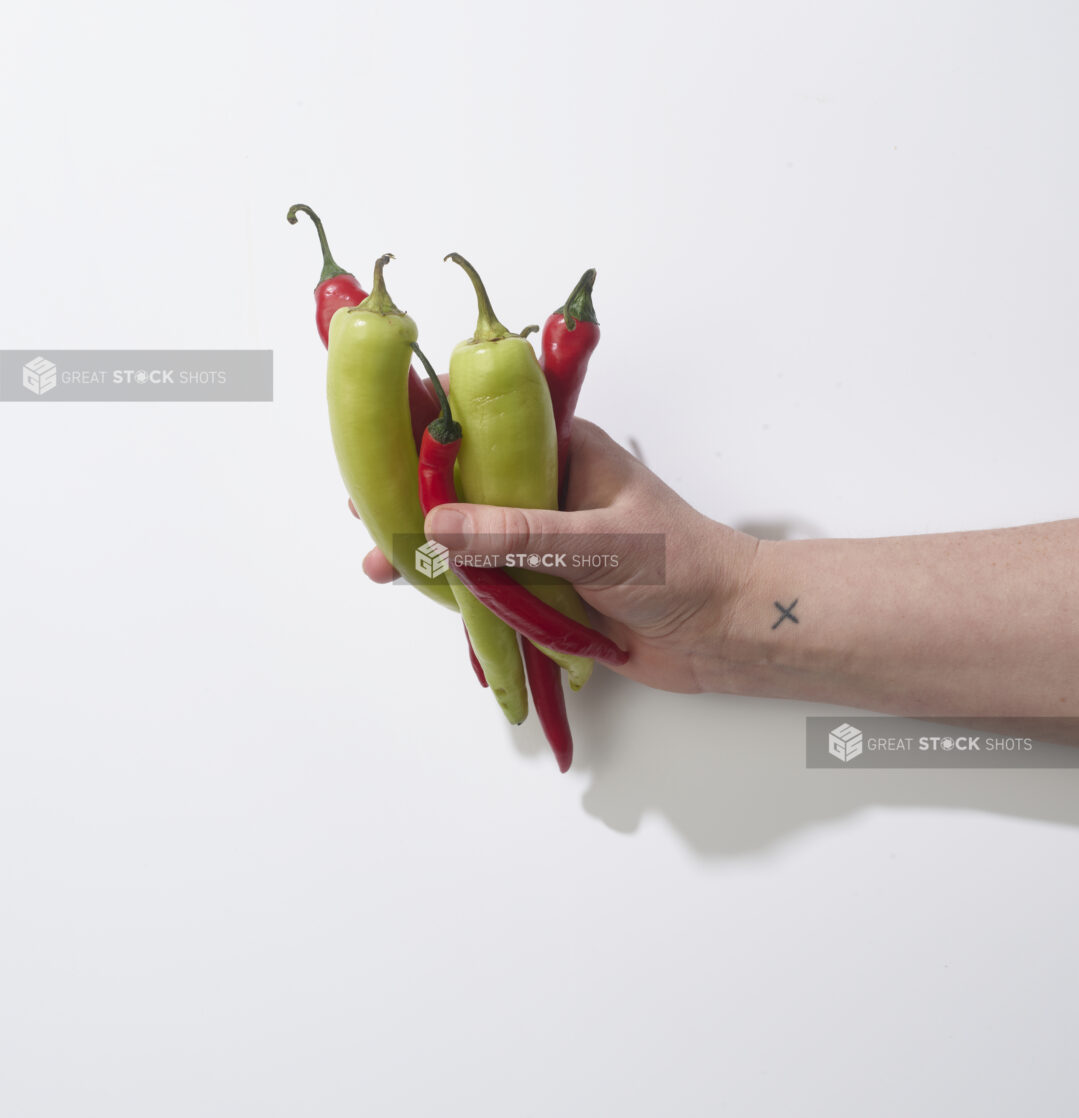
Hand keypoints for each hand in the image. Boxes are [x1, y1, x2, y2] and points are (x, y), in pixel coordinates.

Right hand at [358, 419, 759, 692]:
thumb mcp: (601, 544)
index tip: (381, 439)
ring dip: (430, 550)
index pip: (488, 425)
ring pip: (472, 537)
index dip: (433, 431)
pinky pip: (489, 582)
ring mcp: (543, 540)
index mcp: (566, 453)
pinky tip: (425, 594)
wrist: (723, 633)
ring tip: (382, 562)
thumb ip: (522, 535)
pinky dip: (457, 590)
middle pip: (468, 485)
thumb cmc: (685, 566)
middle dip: (417, 498)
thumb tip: (439, 526)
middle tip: (363, 507)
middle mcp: (548, 491)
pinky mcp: (544, 587)